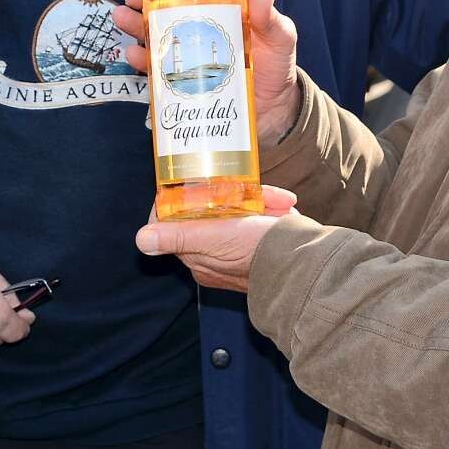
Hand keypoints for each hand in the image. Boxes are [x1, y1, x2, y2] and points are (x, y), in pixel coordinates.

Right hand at [114, 0, 302, 145]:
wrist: (273, 110)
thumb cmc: (275, 64)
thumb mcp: (279, 37)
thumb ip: (270, 17)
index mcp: (219, 3)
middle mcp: (197, 21)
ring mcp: (185, 48)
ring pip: (151, 27)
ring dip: (133, 21)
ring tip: (123, 16)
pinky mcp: (179, 75)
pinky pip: (153, 64)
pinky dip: (140, 57)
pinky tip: (134, 53)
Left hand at [134, 186, 301, 291]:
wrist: (307, 266)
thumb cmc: (258, 251)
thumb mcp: (214, 237)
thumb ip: (178, 236)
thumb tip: (140, 240)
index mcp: (199, 258)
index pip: (173, 227)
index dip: (175, 203)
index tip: (183, 182)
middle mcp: (216, 256)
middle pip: (207, 215)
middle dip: (225, 196)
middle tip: (236, 185)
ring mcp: (240, 250)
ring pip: (238, 212)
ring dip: (255, 199)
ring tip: (273, 200)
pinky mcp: (264, 243)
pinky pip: (260, 217)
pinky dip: (271, 207)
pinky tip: (284, 204)